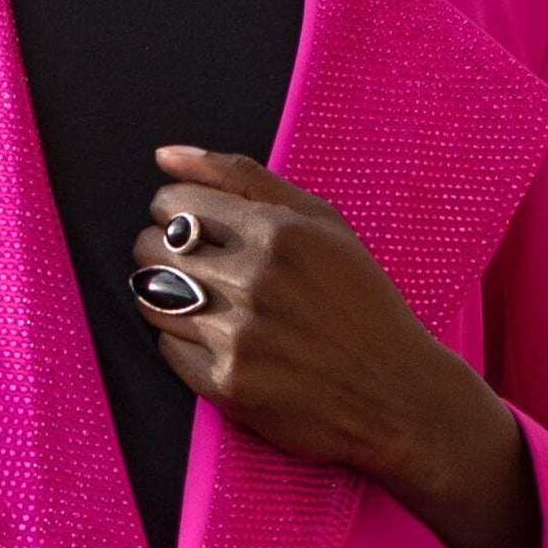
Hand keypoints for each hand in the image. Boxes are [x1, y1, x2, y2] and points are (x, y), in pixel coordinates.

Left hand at [137, 146, 541, 547]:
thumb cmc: (360, 300)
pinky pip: (168, 348)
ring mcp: (237, 335)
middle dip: (163, 253)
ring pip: (150, 299)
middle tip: (199, 268)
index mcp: (277, 231)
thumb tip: (164, 154)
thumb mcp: (322, 222)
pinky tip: (223, 341)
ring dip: (168, 297)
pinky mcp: (227, 384)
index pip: (171, 205)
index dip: (173, 214)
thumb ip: (241, 177)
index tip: (193, 229)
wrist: (396, 392)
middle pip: (151, 249)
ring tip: (209, 304)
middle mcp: (253, 280)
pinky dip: (185, 342)